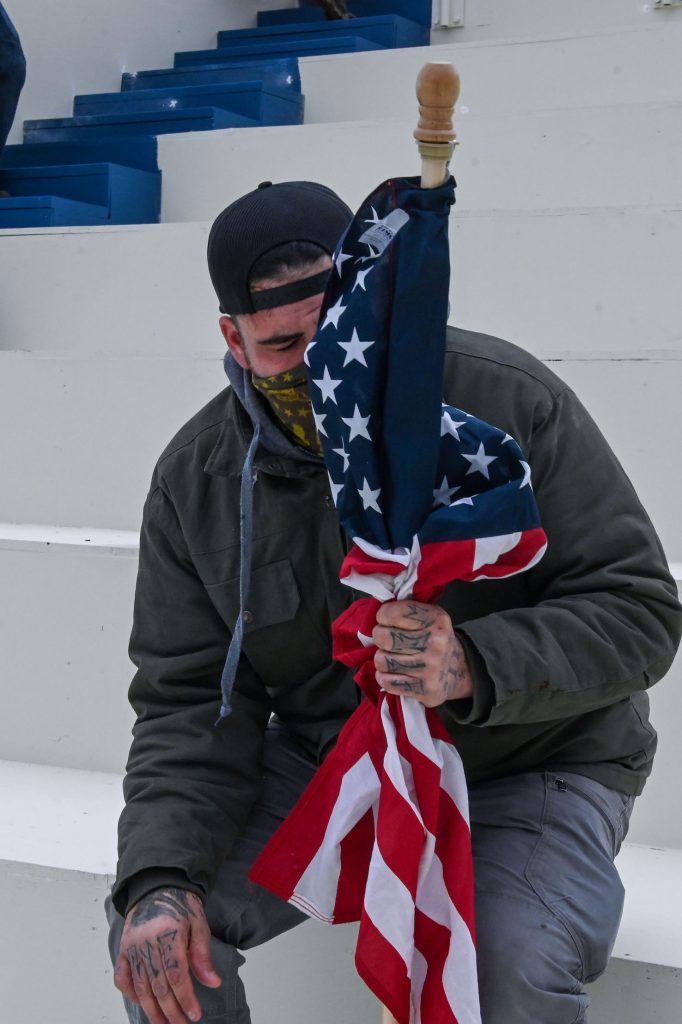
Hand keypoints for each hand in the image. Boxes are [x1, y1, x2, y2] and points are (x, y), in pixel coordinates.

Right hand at [114, 887, 220, 1023]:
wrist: (158, 885)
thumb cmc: (181, 905)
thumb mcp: (199, 924)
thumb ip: (203, 955)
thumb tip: (213, 983)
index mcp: (168, 933)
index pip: (176, 974)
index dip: (185, 997)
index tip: (194, 1014)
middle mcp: (146, 942)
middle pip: (158, 985)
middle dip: (171, 1010)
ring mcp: (132, 946)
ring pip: (140, 986)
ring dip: (152, 1009)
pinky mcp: (123, 948)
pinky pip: (122, 977)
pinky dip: (131, 994)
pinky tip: (142, 1004)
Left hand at [372, 601, 472, 706]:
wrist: (457, 670)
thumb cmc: (434, 639)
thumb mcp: (429, 617)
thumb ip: (406, 611)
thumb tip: (377, 613)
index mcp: (436, 620)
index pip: (392, 613)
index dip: (383, 616)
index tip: (386, 620)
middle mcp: (435, 644)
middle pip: (383, 637)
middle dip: (380, 637)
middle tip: (387, 639)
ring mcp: (429, 668)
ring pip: (381, 660)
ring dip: (382, 658)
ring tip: (392, 656)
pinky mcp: (423, 689)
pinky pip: (386, 681)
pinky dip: (385, 677)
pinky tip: (394, 672)